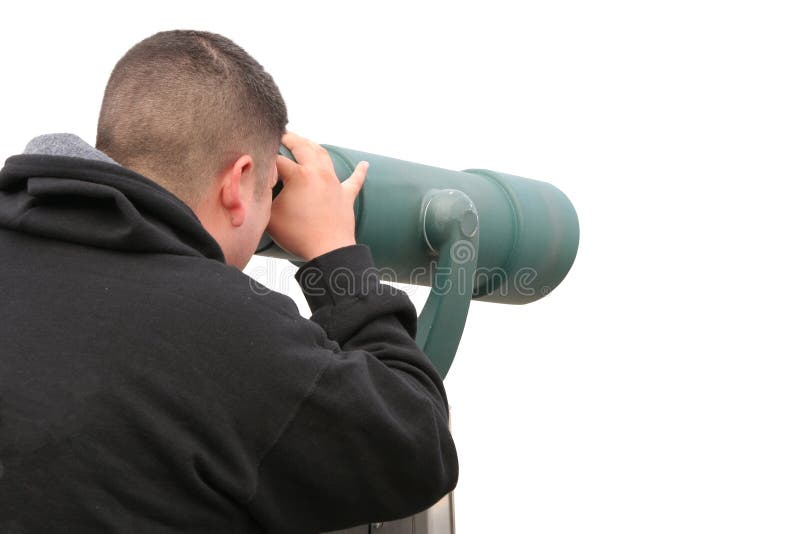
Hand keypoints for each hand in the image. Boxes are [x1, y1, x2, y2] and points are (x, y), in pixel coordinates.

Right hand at [267, 132, 367, 260]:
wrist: (328, 251)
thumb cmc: (298, 235)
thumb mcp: (271, 215)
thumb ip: (263, 197)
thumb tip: (260, 185)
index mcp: (299, 175)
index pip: (277, 159)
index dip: (265, 155)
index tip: (257, 153)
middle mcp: (319, 173)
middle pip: (303, 147)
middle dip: (290, 139)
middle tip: (282, 135)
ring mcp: (335, 183)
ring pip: (324, 156)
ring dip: (314, 146)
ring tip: (306, 143)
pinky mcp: (346, 196)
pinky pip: (355, 180)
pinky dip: (359, 171)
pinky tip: (364, 164)